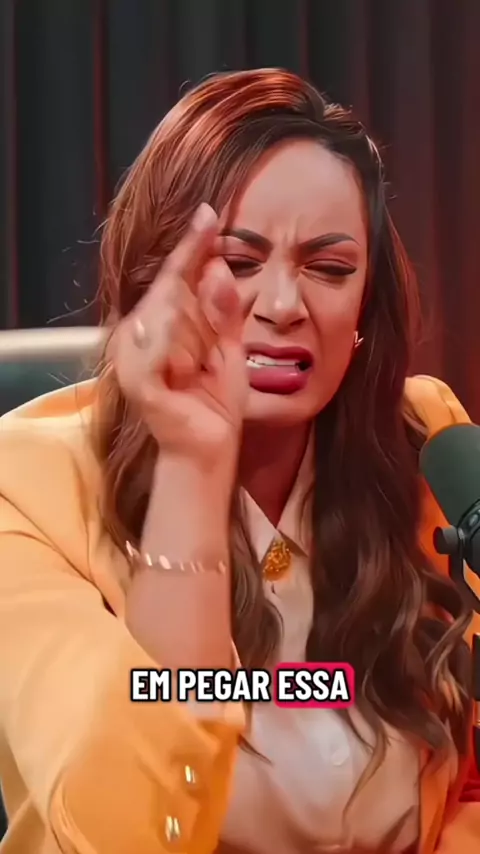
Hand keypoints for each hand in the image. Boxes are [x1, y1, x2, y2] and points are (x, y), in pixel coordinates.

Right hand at [112, 203, 246, 465]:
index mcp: (156, 323)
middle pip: (174, 290)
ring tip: (200, 371)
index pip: (174, 275)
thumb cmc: (216, 399)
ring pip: (171, 312)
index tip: (210, 213)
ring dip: (199, 339)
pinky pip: (162, 346)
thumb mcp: (229, 346)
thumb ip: (224, 309)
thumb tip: (219, 266)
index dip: (192, 245)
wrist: (210, 449)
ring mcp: (131, 357)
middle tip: (213, 352)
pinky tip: (191, 367)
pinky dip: (182, 348)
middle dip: (206, 314)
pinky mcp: (138, 380)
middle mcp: (136, 334)